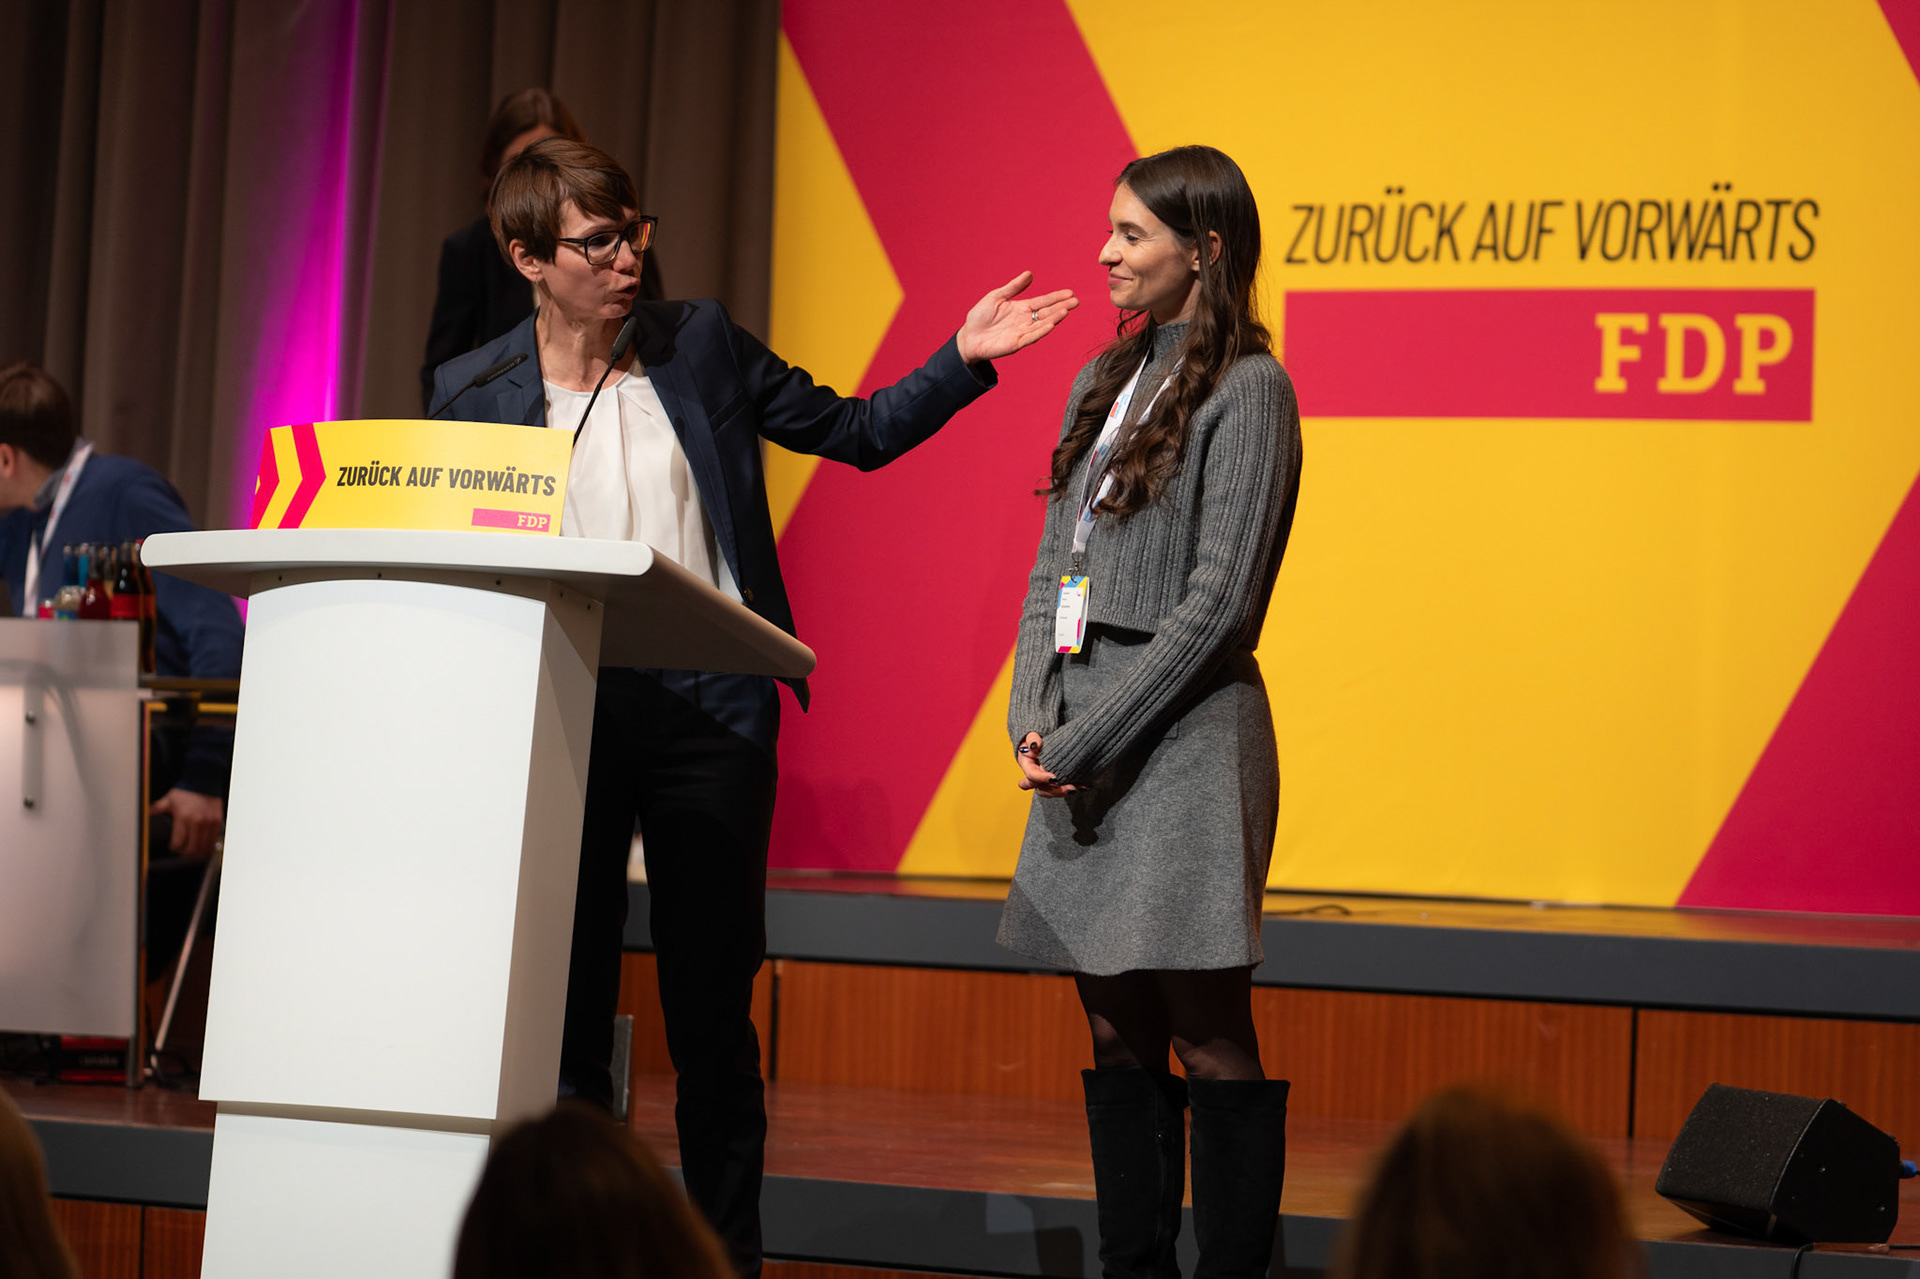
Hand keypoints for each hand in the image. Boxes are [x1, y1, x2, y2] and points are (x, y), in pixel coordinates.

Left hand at [151, 788, 225, 857]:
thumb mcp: (169, 800)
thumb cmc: (186, 790)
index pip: (178, 843)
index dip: (174, 849)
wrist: (204, 780)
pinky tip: (204, 847)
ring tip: (194, 853)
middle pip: (192, 849)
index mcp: (183, 818)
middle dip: (186, 854)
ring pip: (204, 847)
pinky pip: (214, 840)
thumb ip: (157, 808)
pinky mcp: (217, 822)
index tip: (173, 848)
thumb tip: (147, 814)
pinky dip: (209, 846)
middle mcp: (197, 822)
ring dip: (198, 853)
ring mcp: (209, 823)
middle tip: (183, 852)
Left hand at [955, 271, 1078, 363]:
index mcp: (1021, 308)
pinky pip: (1031, 336)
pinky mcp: (1016, 343)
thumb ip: (1014, 287)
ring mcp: (1022, 332)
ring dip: (1054, 318)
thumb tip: (1030, 274)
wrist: (968, 337)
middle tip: (1076, 301)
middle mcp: (1025, 320)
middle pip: (1047, 312)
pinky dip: (1041, 330)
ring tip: (1066, 311)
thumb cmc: (980, 317)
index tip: (1070, 292)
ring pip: (1042, 324)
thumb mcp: (997, 296)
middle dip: (1061, 307)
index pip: (1043, 302)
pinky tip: (1051, 324)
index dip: (1056, 297)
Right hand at [1015, 731, 1076, 795]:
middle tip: (1070, 788)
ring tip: (1077, 788)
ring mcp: (1043, 781)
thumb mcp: (1032, 735)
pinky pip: (1060, 789)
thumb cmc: (1035, 738)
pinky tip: (1082, 787)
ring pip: (1050, 792)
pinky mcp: (1053, 782)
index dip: (1041, 778)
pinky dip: (1071, 788)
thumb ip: (1032, 738)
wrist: (1041, 741)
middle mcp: (1033, 776)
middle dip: (1055, 791)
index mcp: (1026, 765)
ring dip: (1063, 792)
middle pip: (1040, 789)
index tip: (1054, 778)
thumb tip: (1035, 745)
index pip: (1031, 775)